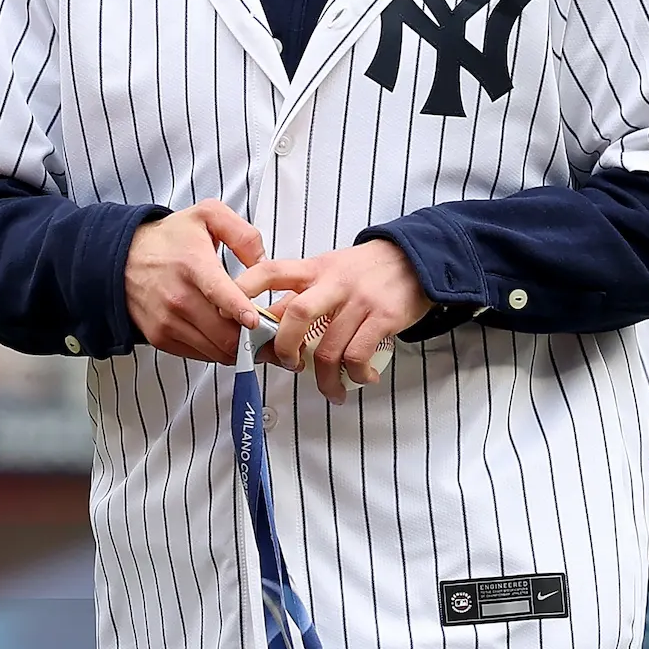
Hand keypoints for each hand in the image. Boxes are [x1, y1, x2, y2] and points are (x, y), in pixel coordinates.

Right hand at [123, 201, 264, 364]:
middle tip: (271, 333)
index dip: (239, 309)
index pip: (218, 292)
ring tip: (253, 336)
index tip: (256, 321)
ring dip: (238, 348)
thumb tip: (263, 262)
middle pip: (222, 333)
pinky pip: (199, 355)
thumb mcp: (207, 216)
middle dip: (252, 337)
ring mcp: (167, 321)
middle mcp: (177, 297)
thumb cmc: (169, 239)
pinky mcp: (160, 337)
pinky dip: (217, 350)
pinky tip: (226, 337)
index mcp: (193, 264)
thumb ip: (242, 233)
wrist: (122, 257)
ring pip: (215, 350)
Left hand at [236, 241, 430, 404]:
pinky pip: (358, 355)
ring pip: (328, 348)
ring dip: (325, 378)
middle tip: (288, 365)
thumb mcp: (331, 270)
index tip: (229, 314)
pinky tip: (360, 378)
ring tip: (331, 389)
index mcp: (315, 269)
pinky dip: (355, 375)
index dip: (245, 289)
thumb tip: (269, 323)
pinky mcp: (383, 316)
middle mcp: (334, 283)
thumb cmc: (367, 270)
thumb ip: (303, 293)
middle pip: (296, 315)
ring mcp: (359, 300)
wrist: (418, 259)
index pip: (272, 271)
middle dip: (284, 348)